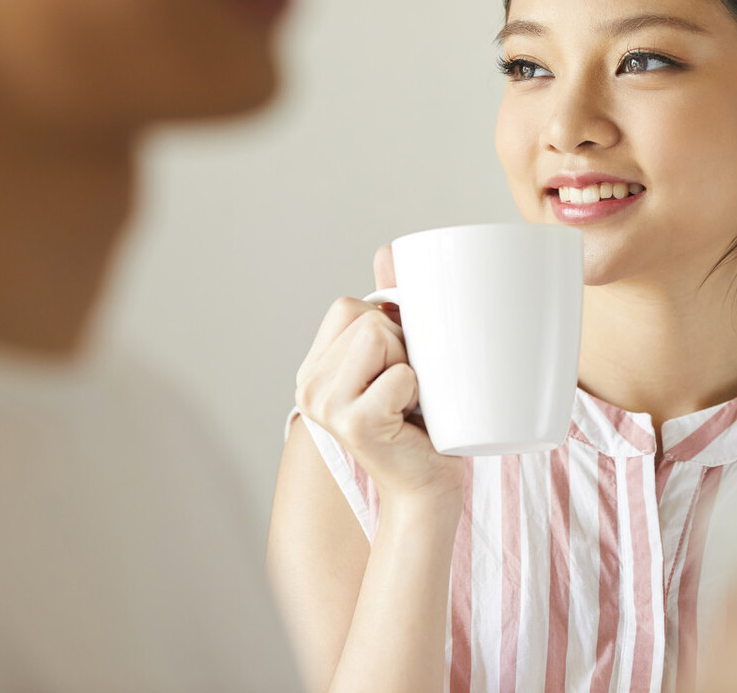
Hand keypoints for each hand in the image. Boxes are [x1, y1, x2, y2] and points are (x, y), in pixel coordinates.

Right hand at [295, 246, 463, 508]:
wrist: (428, 486)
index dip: (386, 326)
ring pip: (380, 337)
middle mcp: (308, 386)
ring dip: (411, 367)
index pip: (348, 307)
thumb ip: (390, 305)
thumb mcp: (402, 355)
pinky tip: (409, 420)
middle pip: (367, 319)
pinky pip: (400, 374)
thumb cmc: (420, 423)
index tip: (396, 367)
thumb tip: (385, 251)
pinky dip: (417, 391)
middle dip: (401, 346)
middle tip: (406, 391)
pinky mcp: (352, 424)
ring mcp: (324, 405)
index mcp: (314, 368)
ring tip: (407, 403)